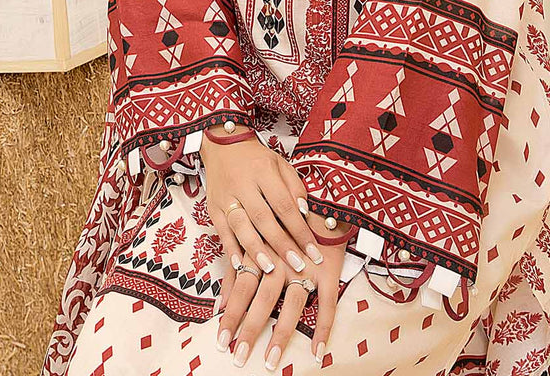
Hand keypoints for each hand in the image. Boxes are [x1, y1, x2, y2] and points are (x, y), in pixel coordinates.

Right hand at [200, 126, 324, 276]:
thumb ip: (294, 187)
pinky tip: (239, 265)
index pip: (284, 204)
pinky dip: (230, 249)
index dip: (299, 229)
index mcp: (263, 170)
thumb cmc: (256, 158)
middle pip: (263, 218)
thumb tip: (303, 213)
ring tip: (270, 270)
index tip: (313, 250)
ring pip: (241, 226)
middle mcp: (243, 184)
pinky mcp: (212, 207)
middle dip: (281, 245)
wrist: (222, 146)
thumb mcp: (280, 163)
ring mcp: (226, 197)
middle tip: (298, 265)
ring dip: (255, 250)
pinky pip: (221, 231)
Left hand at [215, 210, 352, 368]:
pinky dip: (323, 327)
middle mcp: (282, 260)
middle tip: (238, 356)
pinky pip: (328, 303)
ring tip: (271, 360)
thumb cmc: (281, 213)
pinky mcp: (329, 270)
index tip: (221, 340)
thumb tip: (220, 299)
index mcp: (263, 250)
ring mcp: (307, 266)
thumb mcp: (255, 232)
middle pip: (263, 299)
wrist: (321, 192)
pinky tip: (317, 351)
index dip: (232, 314)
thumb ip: (238, 265)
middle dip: (250, 329)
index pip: (242, 286)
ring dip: (281, 334)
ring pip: (293, 305)